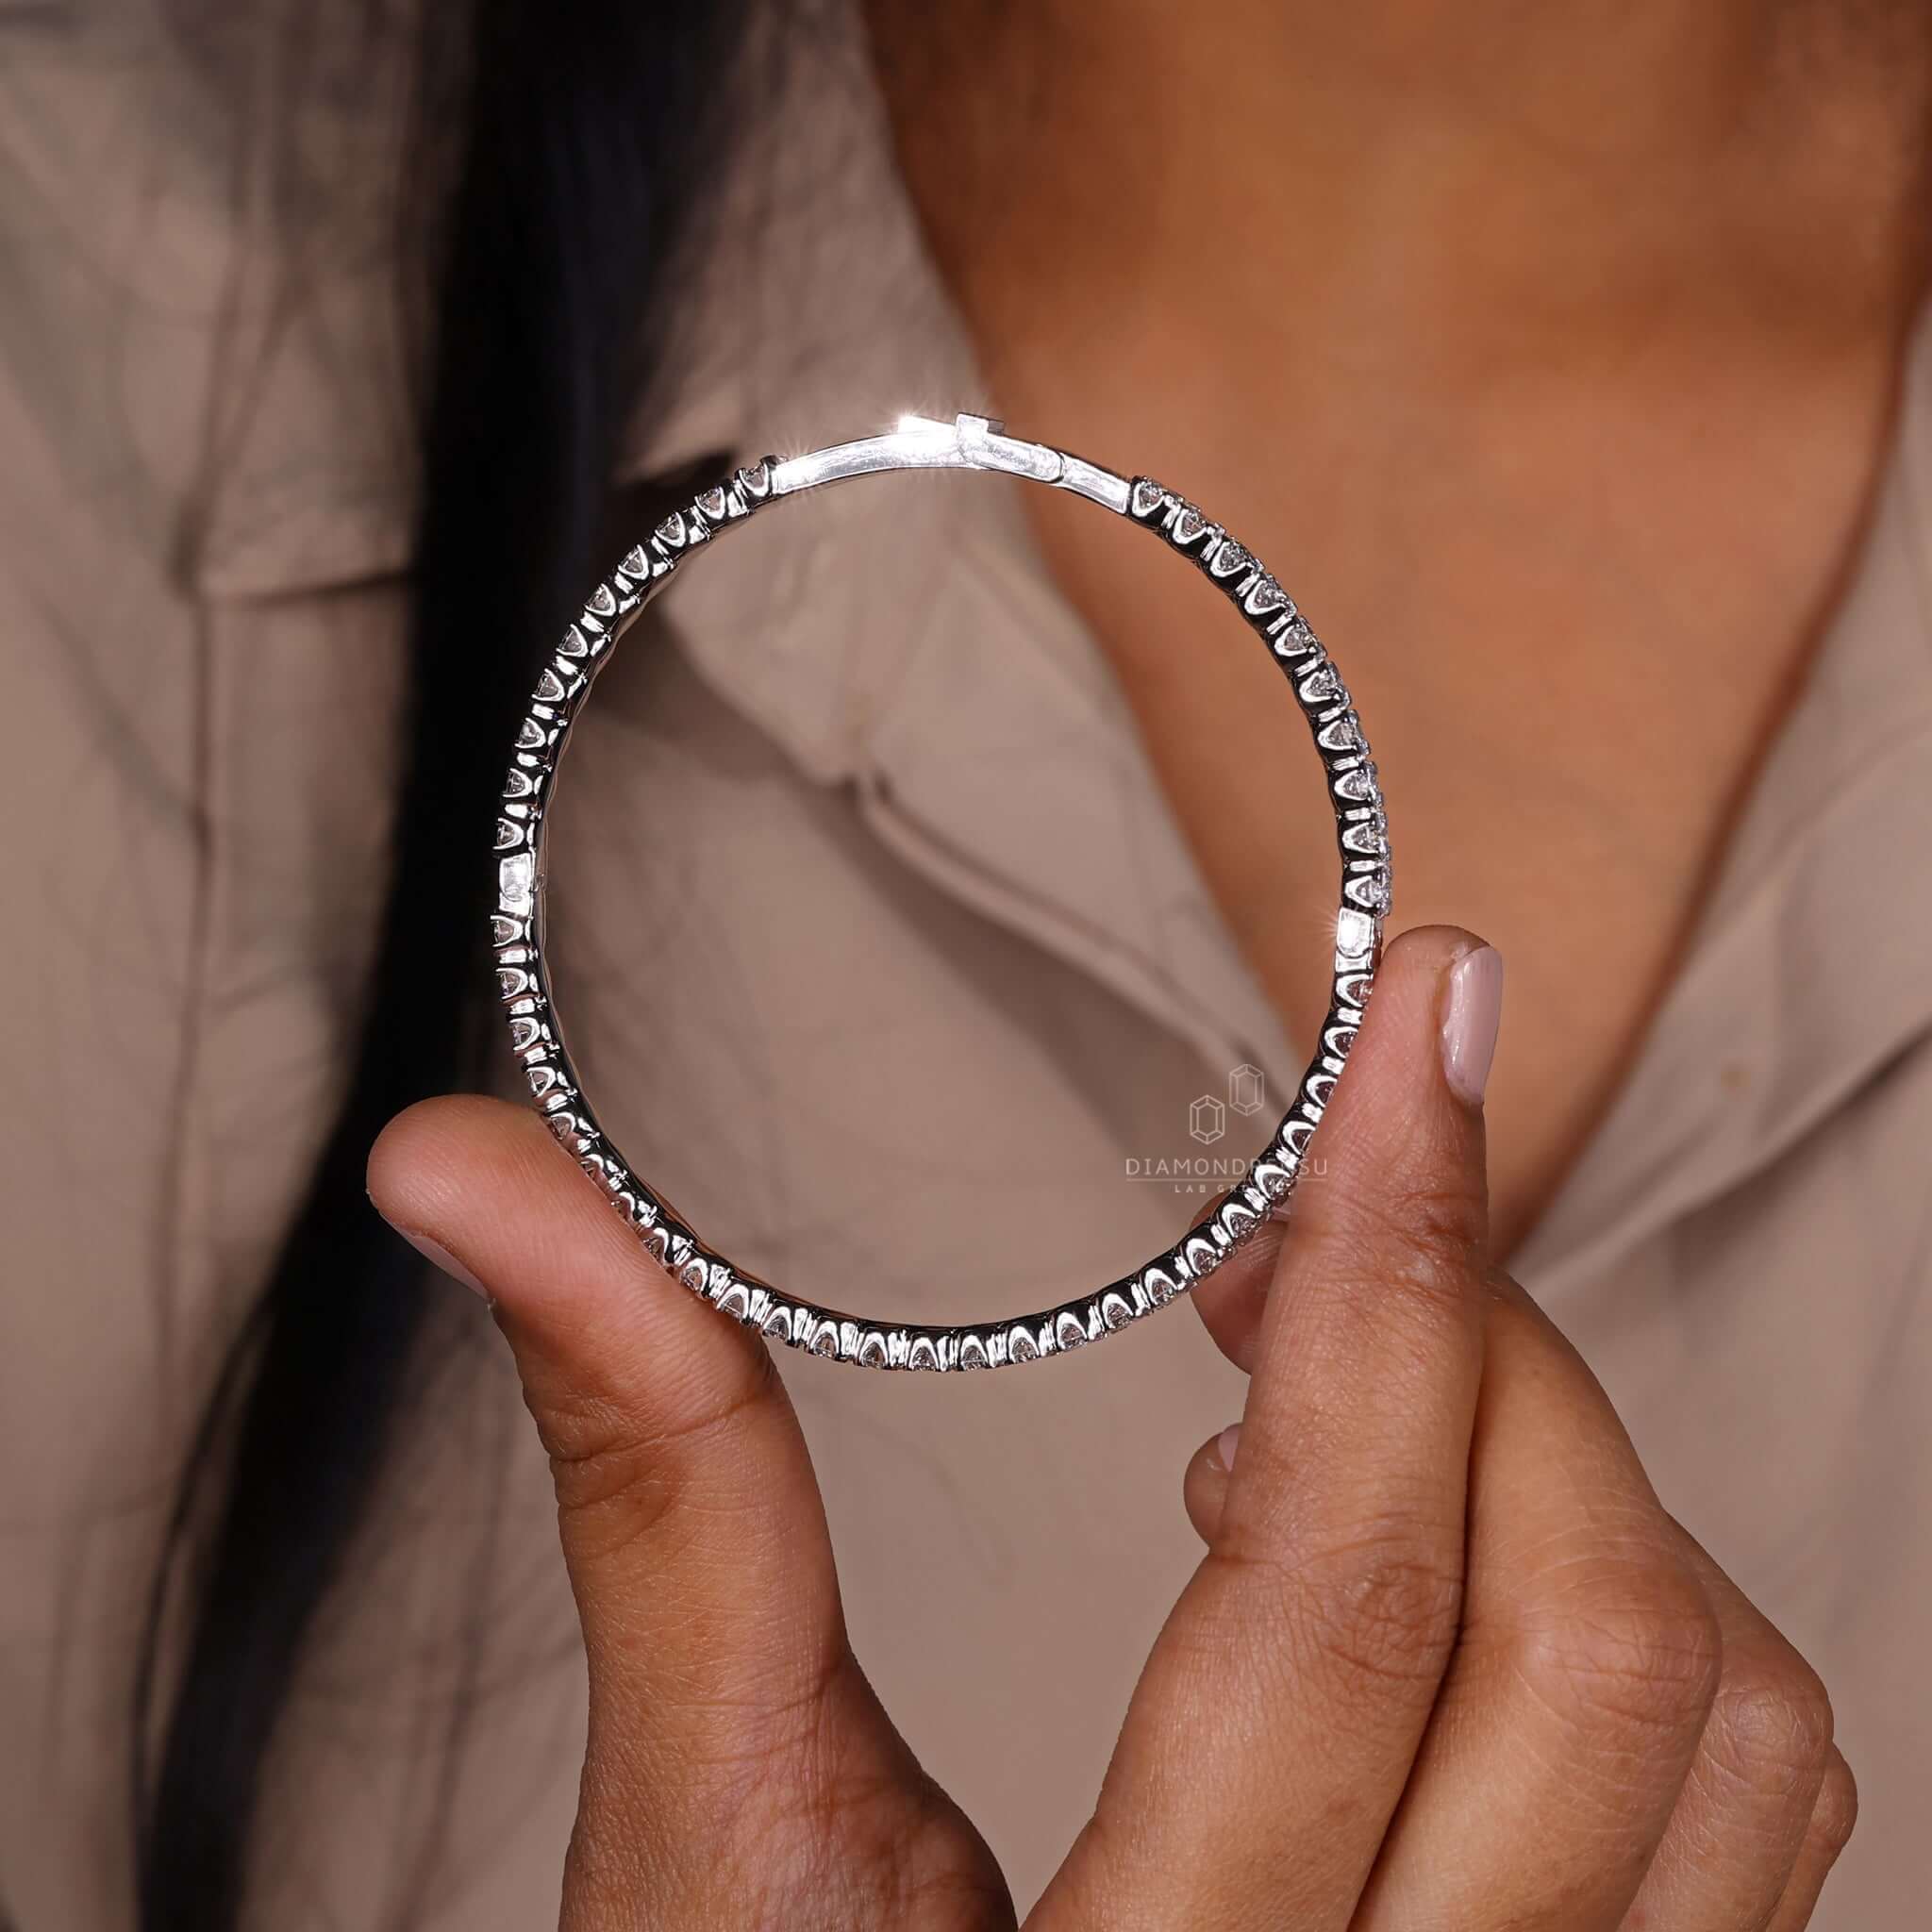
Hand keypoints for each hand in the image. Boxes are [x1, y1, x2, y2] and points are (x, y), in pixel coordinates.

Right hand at [368, 926, 1854, 1928]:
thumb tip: (485, 1181)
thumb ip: (657, 1490)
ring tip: (1357, 1412)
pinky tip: (1457, 1564)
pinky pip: (1755, 1808)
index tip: (1416, 1025)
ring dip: (1569, 1470)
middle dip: (1469, 1348)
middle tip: (1302, 1247)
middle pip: (1582, 1632)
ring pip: (1724, 1723)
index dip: (1388, 1265)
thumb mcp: (704, 1829)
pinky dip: (1640, 1602)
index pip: (1335, 1596)